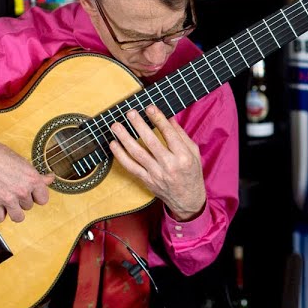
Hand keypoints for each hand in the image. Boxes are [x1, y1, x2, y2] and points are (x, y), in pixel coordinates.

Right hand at [0, 141, 54, 222]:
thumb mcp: (23, 162)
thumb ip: (37, 175)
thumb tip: (50, 178)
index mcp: (32, 179)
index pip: (43, 199)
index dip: (36, 196)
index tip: (31, 193)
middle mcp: (22, 191)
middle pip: (29, 206)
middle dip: (22, 200)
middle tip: (14, 190)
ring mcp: (8, 199)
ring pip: (18, 217)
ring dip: (14, 211)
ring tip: (9, 203)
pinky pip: (1, 218)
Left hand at [110, 105, 205, 221]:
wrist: (187, 200)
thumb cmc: (192, 173)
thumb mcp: (194, 153)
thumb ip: (181, 135)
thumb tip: (169, 117)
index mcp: (183, 156)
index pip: (169, 133)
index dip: (158, 119)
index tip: (149, 107)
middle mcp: (169, 165)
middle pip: (151, 141)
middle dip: (139, 125)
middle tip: (130, 112)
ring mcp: (156, 174)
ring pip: (137, 153)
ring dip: (125, 138)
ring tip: (116, 126)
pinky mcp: (146, 180)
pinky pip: (130, 166)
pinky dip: (120, 155)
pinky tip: (114, 144)